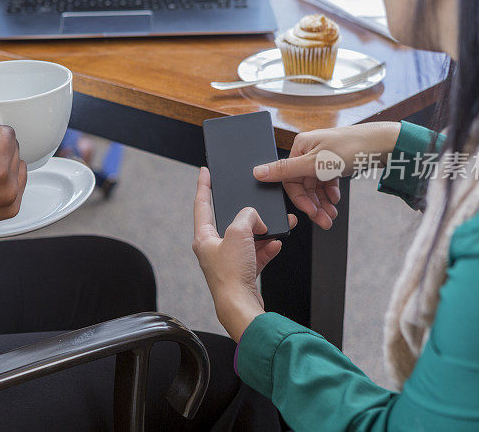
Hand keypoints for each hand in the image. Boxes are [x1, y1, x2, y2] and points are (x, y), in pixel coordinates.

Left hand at [192, 167, 297, 340]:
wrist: (240, 307)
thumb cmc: (231, 275)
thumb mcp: (239, 233)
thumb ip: (247, 216)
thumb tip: (254, 218)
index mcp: (203, 238)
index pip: (202, 205)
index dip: (203, 186)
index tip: (204, 172)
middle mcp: (213, 249)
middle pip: (231, 223)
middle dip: (249, 216)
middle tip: (258, 209)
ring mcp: (227, 262)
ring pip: (247, 240)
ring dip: (262, 234)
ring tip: (277, 228)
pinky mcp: (241, 273)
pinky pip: (256, 255)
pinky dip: (266, 250)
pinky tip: (275, 245)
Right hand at [253, 122, 400, 229]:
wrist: (384, 144)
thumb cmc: (352, 147)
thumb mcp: (315, 163)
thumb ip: (286, 170)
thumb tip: (258, 172)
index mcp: (300, 147)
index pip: (290, 179)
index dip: (300, 199)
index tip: (309, 213)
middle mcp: (309, 150)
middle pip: (304, 184)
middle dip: (313, 204)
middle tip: (323, 220)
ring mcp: (323, 157)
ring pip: (316, 185)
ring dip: (322, 202)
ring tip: (331, 215)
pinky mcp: (336, 162)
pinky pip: (327, 182)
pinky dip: (330, 193)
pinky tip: (335, 200)